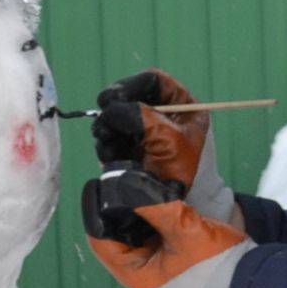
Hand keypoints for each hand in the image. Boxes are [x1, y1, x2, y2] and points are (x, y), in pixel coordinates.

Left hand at [87, 194, 252, 287]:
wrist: (255, 274)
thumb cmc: (222, 259)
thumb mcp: (186, 228)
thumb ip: (152, 204)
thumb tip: (120, 181)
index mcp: (138, 277)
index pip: (101, 241)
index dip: (96, 211)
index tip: (99, 181)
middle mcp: (141, 276)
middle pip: (112, 236)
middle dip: (115, 207)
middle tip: (117, 176)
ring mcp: (154, 268)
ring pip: (129, 233)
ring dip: (131, 208)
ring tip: (132, 180)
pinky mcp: (167, 258)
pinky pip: (147, 232)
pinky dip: (146, 213)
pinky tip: (149, 193)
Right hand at [94, 69, 236, 224]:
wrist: (172, 206)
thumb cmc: (180, 170)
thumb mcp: (166, 138)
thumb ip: (140, 117)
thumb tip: (110, 109)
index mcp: (181, 106)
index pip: (153, 81)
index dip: (131, 85)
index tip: (112, 97)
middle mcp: (161, 116)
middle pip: (128, 97)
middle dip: (114, 110)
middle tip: (104, 120)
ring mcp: (143, 132)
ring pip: (115, 118)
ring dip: (107, 129)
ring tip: (110, 144)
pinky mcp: (129, 149)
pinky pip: (110, 138)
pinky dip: (106, 145)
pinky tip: (111, 156)